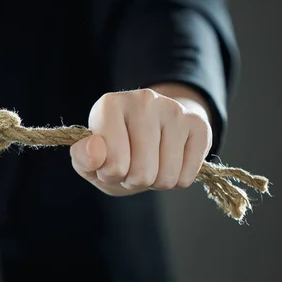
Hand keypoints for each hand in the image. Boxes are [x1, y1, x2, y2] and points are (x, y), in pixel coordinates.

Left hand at [70, 88, 211, 195]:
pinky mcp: (198, 124)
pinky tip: (169, 162)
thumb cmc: (116, 148)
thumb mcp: (90, 157)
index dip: (110, 174)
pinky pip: (187, 175)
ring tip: (149, 164)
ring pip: (167, 176)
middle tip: (131, 167)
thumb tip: (95, 151)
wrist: (152, 129)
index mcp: (109, 104)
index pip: (112, 163)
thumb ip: (83, 158)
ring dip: (155, 182)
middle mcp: (143, 100)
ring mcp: (174, 109)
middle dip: (134, 180)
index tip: (109, 163)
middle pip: (142, 172)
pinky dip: (176, 179)